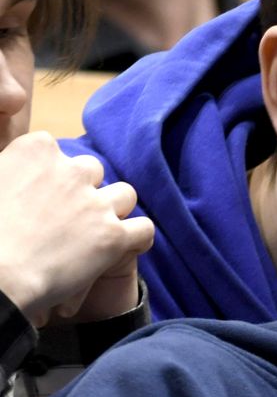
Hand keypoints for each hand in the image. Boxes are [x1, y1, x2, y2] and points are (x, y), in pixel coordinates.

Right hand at [0, 134, 153, 325]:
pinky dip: (137, 238)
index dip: (51, 175)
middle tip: (66, 217)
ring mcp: (95, 203)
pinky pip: (144, 229)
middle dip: (83, 190)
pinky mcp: (114, 236)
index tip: (40, 194)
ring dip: (113, 210)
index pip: (57, 151)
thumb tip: (10, 166)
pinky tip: (123, 247)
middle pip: (92, 170)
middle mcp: (71, 170)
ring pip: (124, 195)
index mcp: (36, 149)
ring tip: (95, 232)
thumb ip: (8, 166)